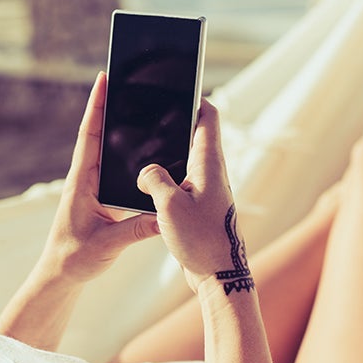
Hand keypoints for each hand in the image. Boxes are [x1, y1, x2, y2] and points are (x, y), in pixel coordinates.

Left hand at [43, 72, 160, 283]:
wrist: (60, 274)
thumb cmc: (75, 259)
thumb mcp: (107, 245)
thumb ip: (136, 230)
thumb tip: (165, 215)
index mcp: (81, 182)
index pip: (89, 136)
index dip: (96, 107)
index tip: (103, 79)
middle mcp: (85, 178)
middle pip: (99, 134)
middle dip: (110, 105)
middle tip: (126, 78)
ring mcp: (93, 186)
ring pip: (108, 149)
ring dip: (119, 126)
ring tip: (137, 102)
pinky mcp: (101, 196)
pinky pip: (115, 167)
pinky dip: (127, 152)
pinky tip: (144, 145)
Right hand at [136, 100, 245, 292]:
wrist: (219, 276)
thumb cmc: (201, 240)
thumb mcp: (169, 205)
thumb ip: (153, 179)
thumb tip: (146, 171)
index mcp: (209, 164)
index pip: (208, 117)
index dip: (194, 97)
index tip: (176, 86)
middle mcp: (212, 172)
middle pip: (196, 134)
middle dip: (175, 121)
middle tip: (151, 112)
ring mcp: (207, 189)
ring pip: (186, 159)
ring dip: (168, 151)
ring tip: (143, 145)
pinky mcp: (200, 206)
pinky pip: (182, 180)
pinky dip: (166, 175)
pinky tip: (148, 182)